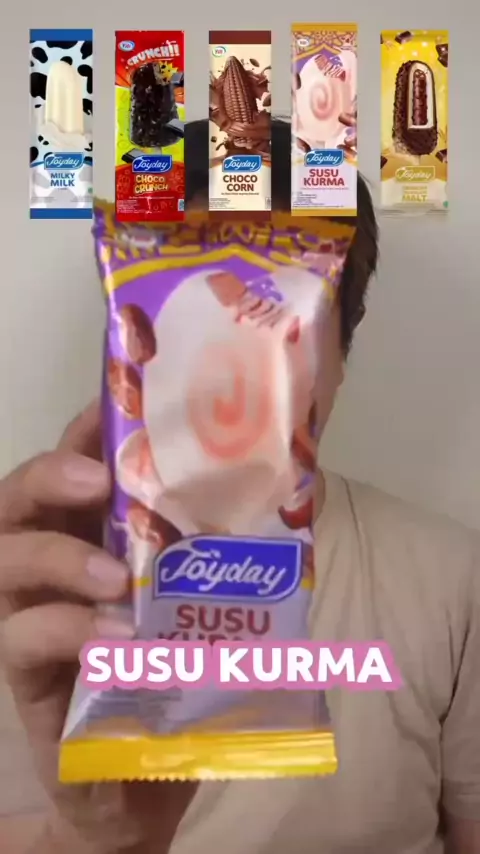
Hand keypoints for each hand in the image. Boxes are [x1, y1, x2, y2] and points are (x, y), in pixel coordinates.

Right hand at [0, 401, 195, 852]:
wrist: (155, 769)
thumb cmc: (180, 668)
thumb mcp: (212, 592)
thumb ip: (229, 540)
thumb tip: (286, 474)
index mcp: (94, 532)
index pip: (75, 465)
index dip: (87, 432)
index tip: (115, 407)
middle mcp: (52, 564)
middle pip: (16, 502)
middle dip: (49, 477)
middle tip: (96, 480)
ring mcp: (30, 617)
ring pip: (6, 562)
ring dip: (58, 557)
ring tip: (115, 575)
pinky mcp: (27, 676)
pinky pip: (23, 641)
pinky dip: (70, 631)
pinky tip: (117, 639)